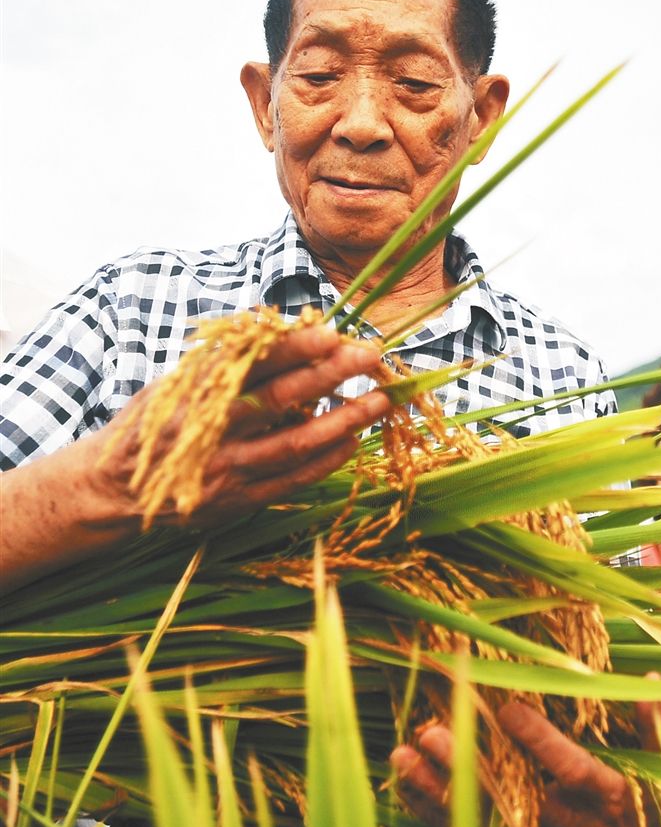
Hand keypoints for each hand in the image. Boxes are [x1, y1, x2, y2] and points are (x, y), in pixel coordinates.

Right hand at [94, 324, 389, 524]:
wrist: (115, 490)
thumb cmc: (153, 423)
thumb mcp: (175, 381)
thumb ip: (221, 358)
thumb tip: (270, 325)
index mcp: (196, 393)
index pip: (252, 363)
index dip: (294, 347)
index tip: (331, 331)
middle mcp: (213, 430)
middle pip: (281, 399)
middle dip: (330, 375)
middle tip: (370, 355)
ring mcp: (227, 469)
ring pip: (295, 443)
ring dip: (343, 420)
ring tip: (379, 401)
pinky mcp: (238, 500)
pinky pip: (292, 480)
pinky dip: (326, 460)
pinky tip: (353, 441)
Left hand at [392, 693, 660, 826]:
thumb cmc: (658, 812)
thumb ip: (657, 729)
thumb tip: (646, 678)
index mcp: (609, 799)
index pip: (571, 771)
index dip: (542, 744)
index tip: (509, 710)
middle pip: (513, 798)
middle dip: (470, 767)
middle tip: (430, 732)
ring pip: (483, 820)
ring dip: (438, 791)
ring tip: (401, 755)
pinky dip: (436, 812)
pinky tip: (405, 783)